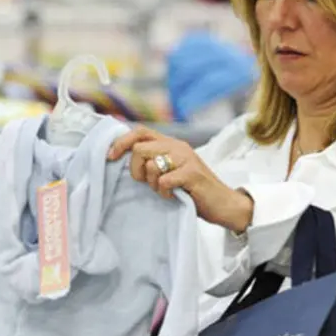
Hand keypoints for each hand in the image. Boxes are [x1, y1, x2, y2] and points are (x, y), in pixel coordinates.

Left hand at [109, 126, 252, 231]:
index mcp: (171, 144)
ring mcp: (186, 158)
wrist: (224, 204)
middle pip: (139, 148)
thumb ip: (154, 162)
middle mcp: (178, 146)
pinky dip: (164, 193)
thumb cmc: (194, 190)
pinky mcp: (192, 173)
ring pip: (150, 164)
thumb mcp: (172, 171)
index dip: (121, 142)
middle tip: (145, 183)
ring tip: (164, 190)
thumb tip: (124, 158)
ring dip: (152, 183)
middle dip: (135, 170)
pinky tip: (173, 195)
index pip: (139, 131)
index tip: (110, 157)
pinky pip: (163, 181)